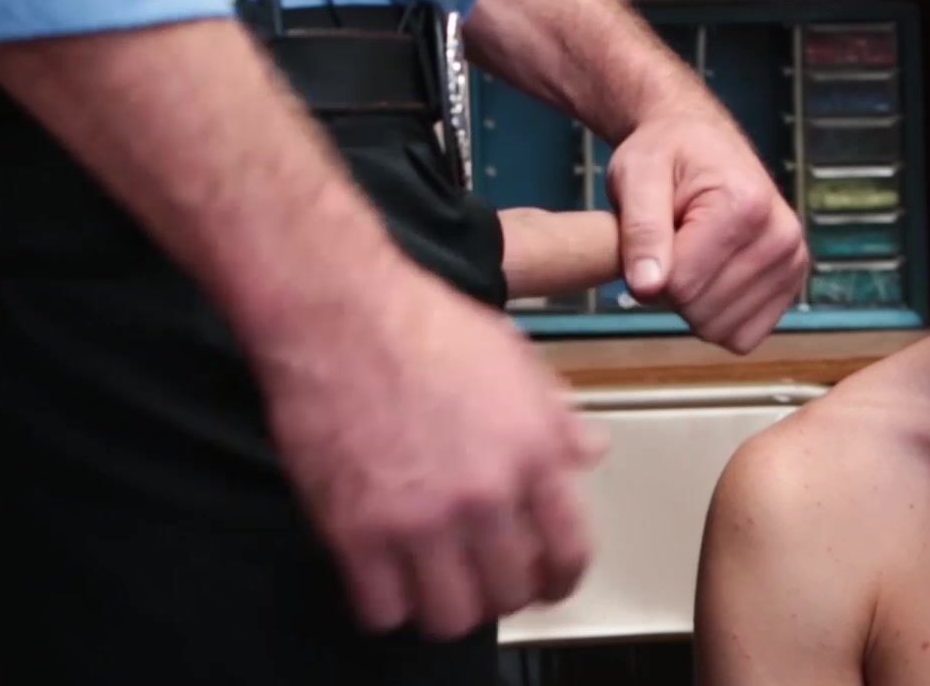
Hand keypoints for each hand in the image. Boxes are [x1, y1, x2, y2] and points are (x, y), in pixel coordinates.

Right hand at [259, 271, 605, 638]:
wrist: (341, 311)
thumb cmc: (423, 323)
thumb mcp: (517, 359)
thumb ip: (556, 416)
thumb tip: (589, 452)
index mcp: (534, 451)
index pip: (570, 551)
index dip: (562, 578)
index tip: (550, 582)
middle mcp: (487, 494)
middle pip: (511, 593)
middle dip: (504, 593)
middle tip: (487, 579)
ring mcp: (421, 518)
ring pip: (451, 617)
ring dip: (449, 609)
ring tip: (439, 586)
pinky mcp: (357, 531)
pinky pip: (383, 610)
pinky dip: (387, 606)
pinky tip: (387, 581)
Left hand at [607, 104, 807, 352]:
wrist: (700, 140)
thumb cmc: (666, 153)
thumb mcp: (636, 176)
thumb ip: (640, 231)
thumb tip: (647, 287)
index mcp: (746, 205)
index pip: (682, 285)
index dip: (649, 274)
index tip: (649, 241)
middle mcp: (782, 236)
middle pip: (702, 312)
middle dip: (672, 290)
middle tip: (670, 245)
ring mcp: (793, 262)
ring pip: (722, 329)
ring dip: (694, 304)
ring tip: (691, 255)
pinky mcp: (793, 282)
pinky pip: (744, 335)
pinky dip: (719, 317)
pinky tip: (711, 277)